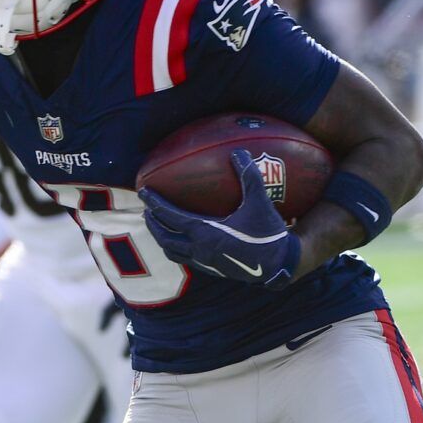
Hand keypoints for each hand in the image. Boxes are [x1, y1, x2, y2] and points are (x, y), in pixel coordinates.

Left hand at [139, 148, 299, 288]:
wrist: (279, 264)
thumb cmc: (269, 232)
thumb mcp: (260, 201)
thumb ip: (249, 176)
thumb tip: (238, 152)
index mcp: (205, 233)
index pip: (171, 216)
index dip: (155, 203)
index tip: (143, 192)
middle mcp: (200, 250)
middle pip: (165, 238)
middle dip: (153, 224)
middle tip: (147, 210)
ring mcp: (205, 262)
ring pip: (173, 253)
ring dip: (163, 239)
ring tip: (159, 227)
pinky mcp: (213, 270)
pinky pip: (187, 260)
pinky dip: (177, 249)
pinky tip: (182, 241)